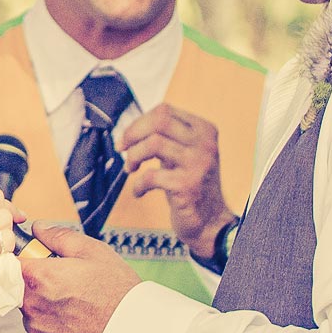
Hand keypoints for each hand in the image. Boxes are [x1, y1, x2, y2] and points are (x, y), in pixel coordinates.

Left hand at [19, 224, 139, 332]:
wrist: (133, 331)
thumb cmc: (115, 289)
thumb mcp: (91, 251)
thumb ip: (57, 237)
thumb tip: (37, 229)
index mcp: (38, 277)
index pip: (9, 263)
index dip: (23, 260)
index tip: (37, 261)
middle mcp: (31, 305)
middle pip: (19, 288)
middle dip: (36, 284)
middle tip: (66, 284)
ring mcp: (37, 330)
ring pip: (30, 312)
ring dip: (44, 307)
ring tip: (75, 305)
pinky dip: (53, 328)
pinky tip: (75, 323)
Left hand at [120, 104, 234, 260]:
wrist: (209, 221)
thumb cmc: (190, 186)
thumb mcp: (182, 154)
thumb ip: (165, 137)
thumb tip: (130, 128)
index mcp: (204, 130)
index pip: (164, 110)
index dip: (139, 122)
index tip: (127, 138)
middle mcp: (204, 143)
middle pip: (159, 120)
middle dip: (133, 133)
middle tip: (122, 149)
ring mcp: (198, 163)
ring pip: (153, 143)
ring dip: (133, 156)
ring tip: (130, 169)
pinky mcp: (187, 185)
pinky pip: (151, 176)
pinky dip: (138, 184)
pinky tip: (139, 192)